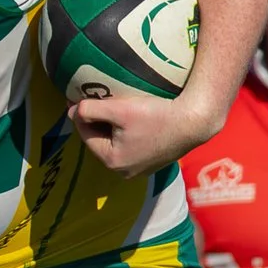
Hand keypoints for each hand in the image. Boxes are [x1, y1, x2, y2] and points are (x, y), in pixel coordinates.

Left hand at [70, 89, 224, 178]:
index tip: (76, 96)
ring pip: (116, 143)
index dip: (80, 114)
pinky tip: (133, 117)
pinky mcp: (154, 162)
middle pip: (100, 140)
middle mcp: (124, 171)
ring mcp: (141, 169)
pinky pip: (132, 145)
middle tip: (94, 99)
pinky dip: (128, 132)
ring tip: (112, 106)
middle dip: (96, 121)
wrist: (195, 121)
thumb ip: (91, 110)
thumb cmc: (157, 115)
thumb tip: (72, 111)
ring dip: (112, 126)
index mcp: (112, 161)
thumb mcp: (119, 109)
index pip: (85, 134)